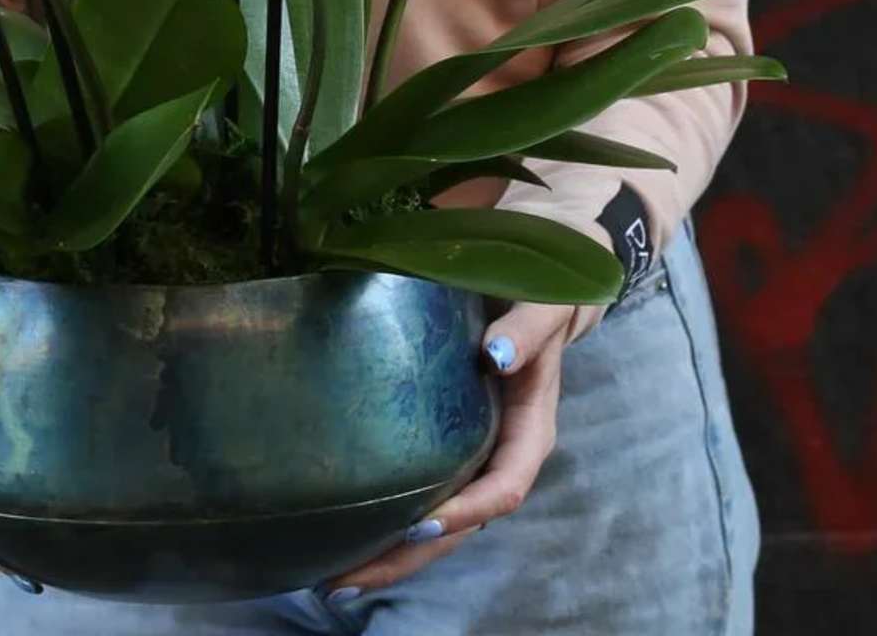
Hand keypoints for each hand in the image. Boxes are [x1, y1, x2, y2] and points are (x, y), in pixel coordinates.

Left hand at [312, 302, 576, 604]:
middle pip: (461, 525)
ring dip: (392, 553)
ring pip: (439, 523)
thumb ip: (526, 331)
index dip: (465, 512)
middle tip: (346, 580)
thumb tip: (496, 355)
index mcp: (529, 434)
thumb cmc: (540, 302)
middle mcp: (502, 457)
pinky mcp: (450, 449)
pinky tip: (347, 536)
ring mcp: (475, 458)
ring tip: (333, 579)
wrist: (536, 297)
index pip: (503, 489)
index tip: (418, 525)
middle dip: (409, 555)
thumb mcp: (543, 310)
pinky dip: (389, 521)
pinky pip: (424, 496)